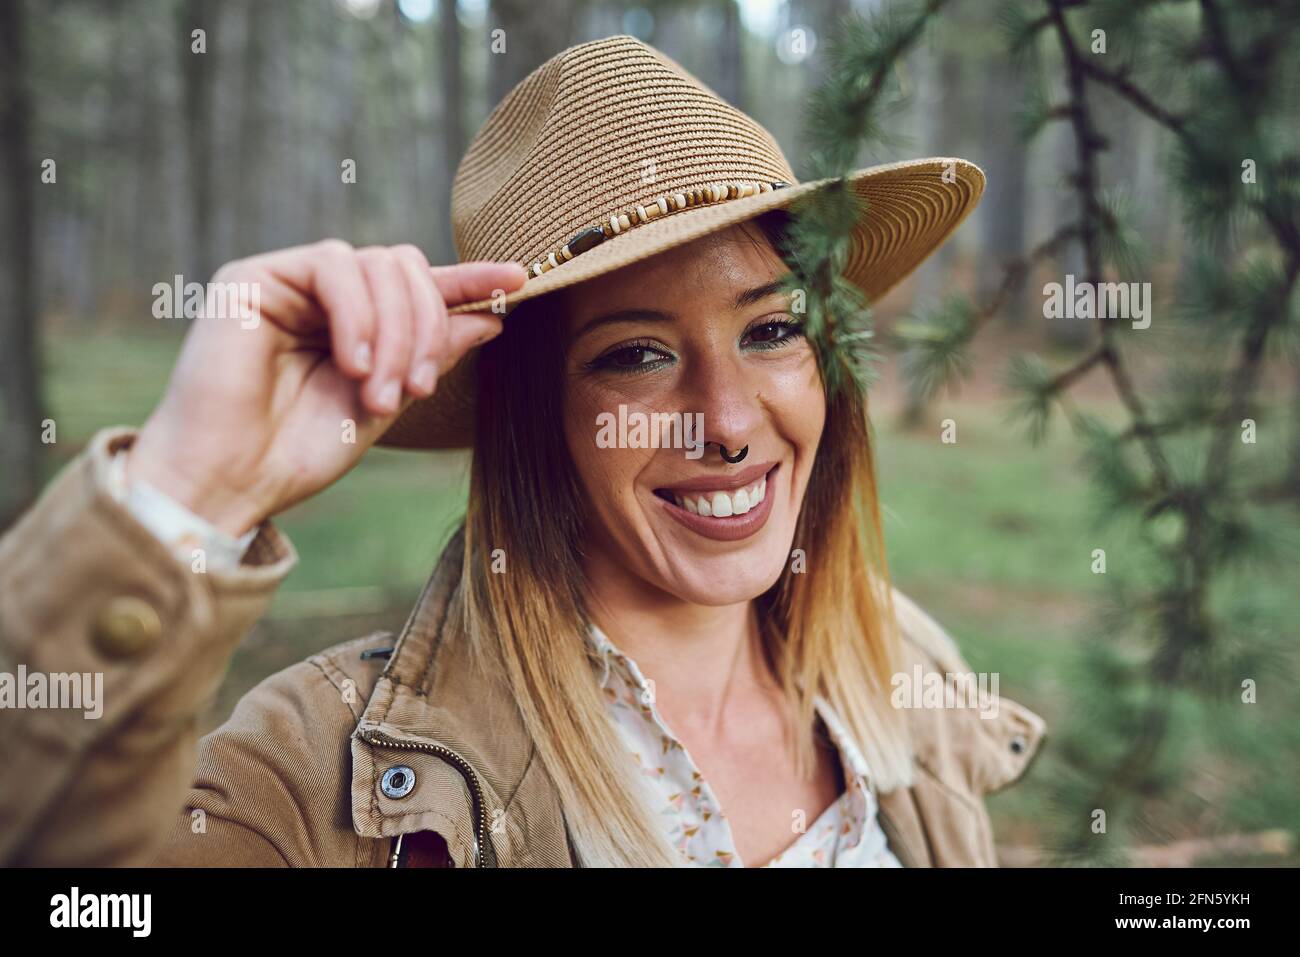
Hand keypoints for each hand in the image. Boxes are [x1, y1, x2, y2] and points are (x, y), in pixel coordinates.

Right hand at [125, 240, 525, 535]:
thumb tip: (492, 313)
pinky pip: (333, 265)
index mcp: (358, 323)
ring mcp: (290, 282)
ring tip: (381, 396)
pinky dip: (358, 316)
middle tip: (417, 393)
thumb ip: (432, 354)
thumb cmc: (298, 453)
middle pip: (407, 267)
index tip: (520, 281)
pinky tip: (354, 365)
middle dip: (427, 329)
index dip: (471, 281)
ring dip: (397, 333)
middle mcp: (325, 295)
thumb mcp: (387, 403)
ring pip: (378, 264)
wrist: (227, 483)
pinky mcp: (254, 277)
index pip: (421, 286)